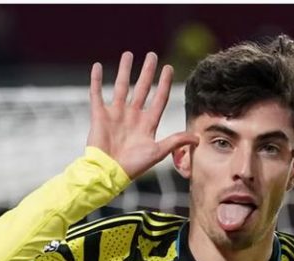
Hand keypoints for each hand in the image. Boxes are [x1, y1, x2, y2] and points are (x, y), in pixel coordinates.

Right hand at [87, 52, 198, 179]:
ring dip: (124, 71)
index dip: (164, 84)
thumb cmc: (133, 166)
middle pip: (142, 89)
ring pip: (121, 87)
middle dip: (147, 72)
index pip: (159, 99)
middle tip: (152, 55)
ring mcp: (116, 115)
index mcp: (147, 125)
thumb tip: (198, 138)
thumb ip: (176, 141)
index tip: (169, 68)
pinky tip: (96, 66)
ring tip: (128, 54)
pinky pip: (97, 94)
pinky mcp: (100, 116)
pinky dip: (95, 81)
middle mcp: (133, 117)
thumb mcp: (158, 152)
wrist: (108, 173)